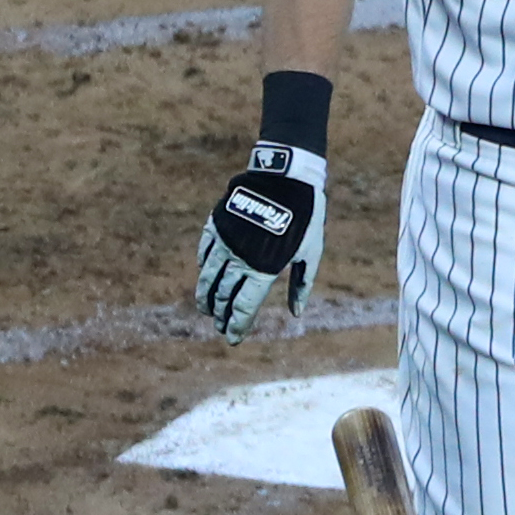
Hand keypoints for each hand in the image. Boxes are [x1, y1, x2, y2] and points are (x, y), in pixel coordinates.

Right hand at [196, 142, 326, 344]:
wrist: (286, 177)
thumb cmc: (305, 217)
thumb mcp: (310, 252)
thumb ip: (300, 284)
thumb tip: (296, 313)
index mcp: (264, 268)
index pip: (244, 306)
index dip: (237, 324)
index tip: (232, 338)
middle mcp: (241, 258)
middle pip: (224, 295)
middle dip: (221, 314)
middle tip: (220, 326)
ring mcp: (226, 240)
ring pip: (209, 276)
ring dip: (205, 296)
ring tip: (205, 309)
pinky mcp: (217, 224)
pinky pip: (205, 251)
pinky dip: (204, 267)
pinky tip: (205, 276)